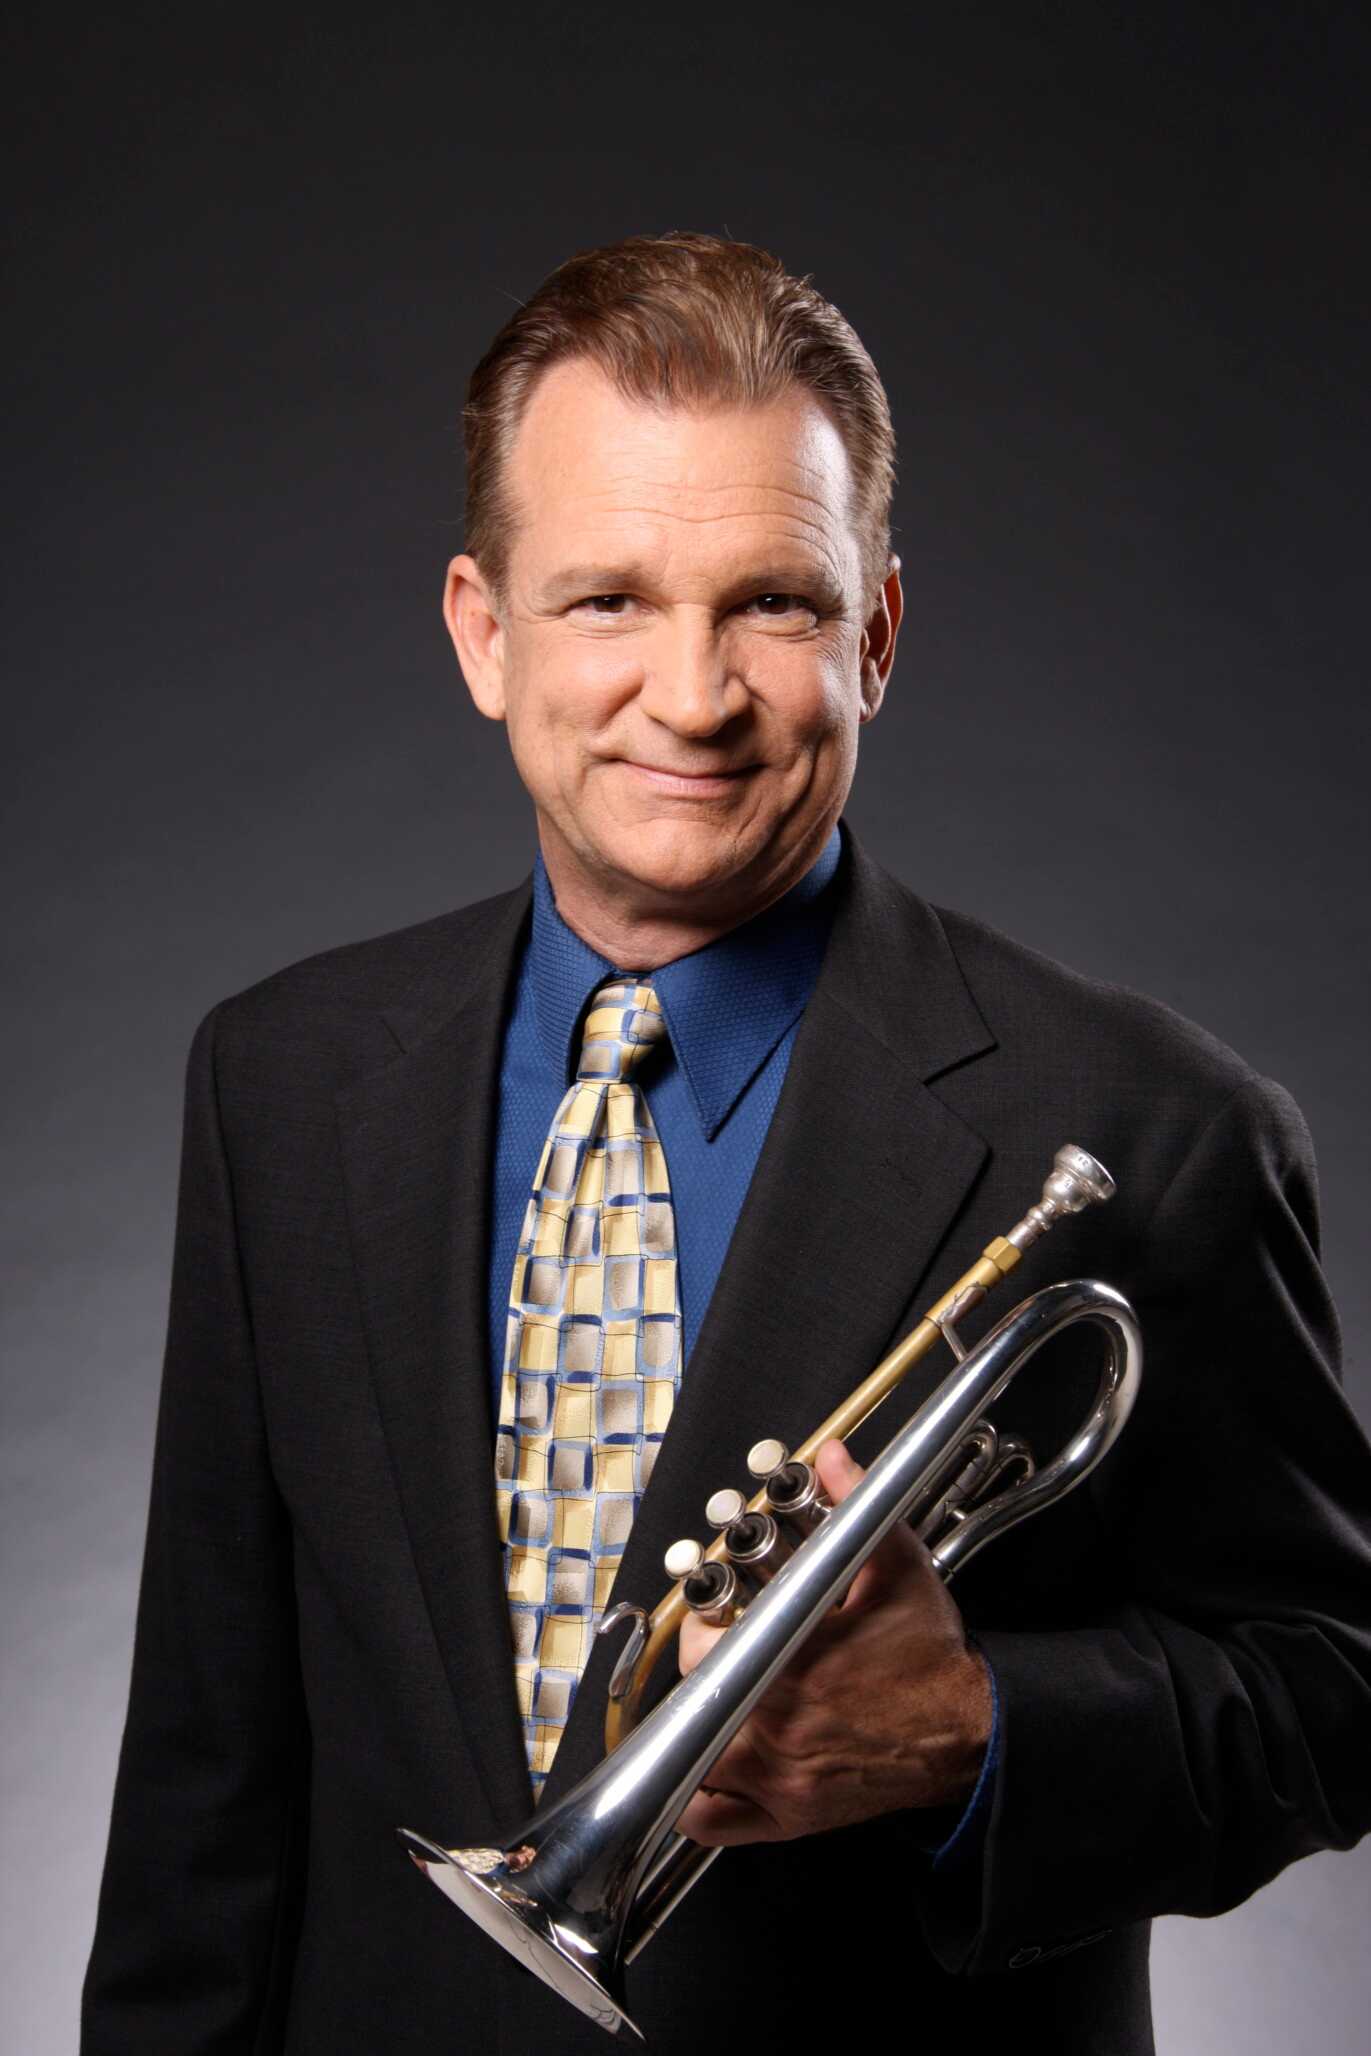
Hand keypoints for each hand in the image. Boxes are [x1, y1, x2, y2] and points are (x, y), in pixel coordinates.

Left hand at [674, 1438, 992, 1845]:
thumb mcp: (896, 1565)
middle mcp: (777, 1732)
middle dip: (699, 1674)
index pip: (703, 1652)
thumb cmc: (929, 1655)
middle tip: (718, 1654)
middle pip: (692, 1706)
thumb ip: (854, 1502)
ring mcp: (782, 1782)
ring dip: (692, 1735)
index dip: (701, 1629)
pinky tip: (707, 1773)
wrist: (971, 1732)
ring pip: (695, 1770)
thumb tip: (832, 1455)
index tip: (716, 1617)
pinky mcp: (792, 1818)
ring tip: (708, 1705)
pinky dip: (699, 1804)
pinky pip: (716, 1824)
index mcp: (792, 1668)